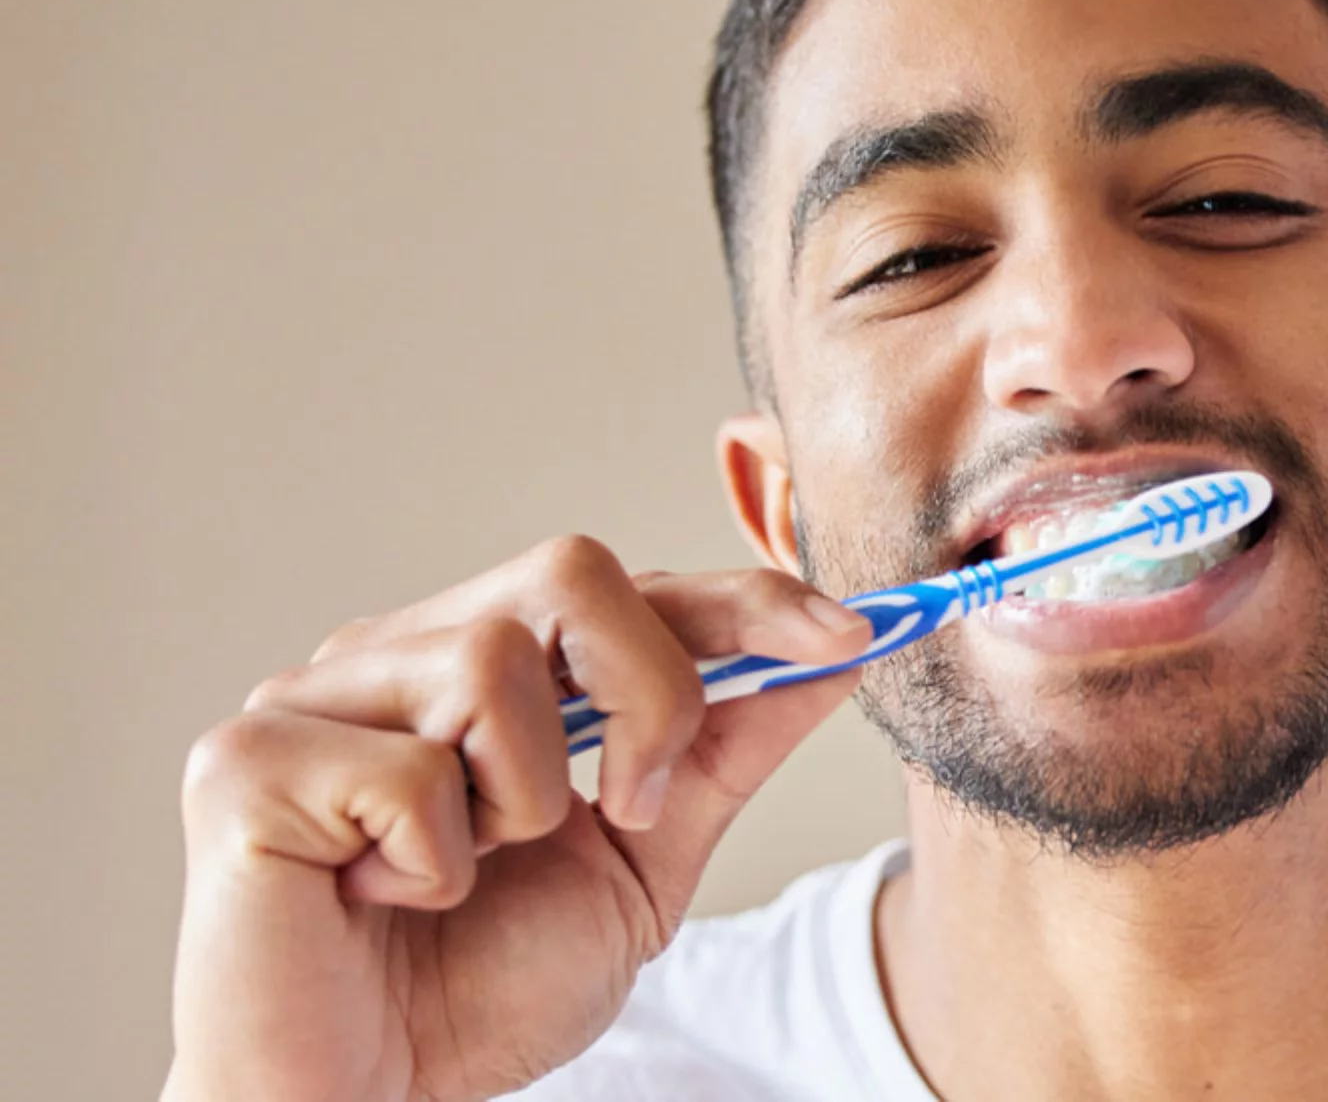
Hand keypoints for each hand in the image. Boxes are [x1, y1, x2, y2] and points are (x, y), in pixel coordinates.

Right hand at [163, 536, 870, 1101]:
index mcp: (475, 667)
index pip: (625, 586)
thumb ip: (722, 752)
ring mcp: (310, 698)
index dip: (742, 598)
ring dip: (524, 804)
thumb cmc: (477, 987)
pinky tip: (385, 902)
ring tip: (464, 876)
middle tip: (629, 815)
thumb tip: (834, 654)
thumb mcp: (641, 865)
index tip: (851, 634)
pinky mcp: (245, 763)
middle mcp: (392, 656)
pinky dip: (434, 867)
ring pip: (492, 662)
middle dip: (652, 695)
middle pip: (569, 571)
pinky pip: (409, 772)